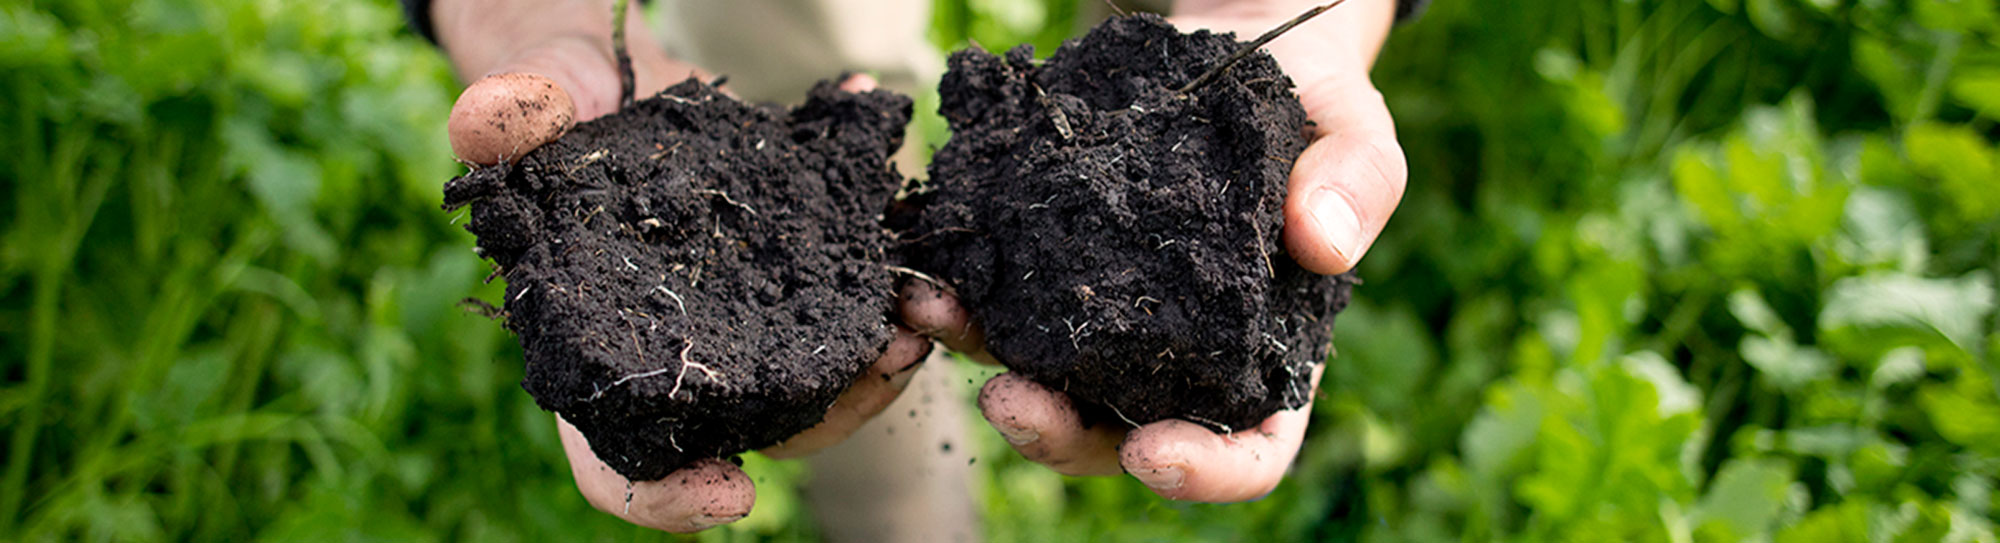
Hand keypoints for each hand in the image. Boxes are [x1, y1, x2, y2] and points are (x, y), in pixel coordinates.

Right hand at [434, 0, 921, 529]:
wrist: (624, 82)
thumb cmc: (560, 110)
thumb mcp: (532, 99)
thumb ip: (510, 116)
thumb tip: (481, 124)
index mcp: (595, 350)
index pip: (618, 461)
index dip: (666, 495)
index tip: (733, 495)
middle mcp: (678, 358)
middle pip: (752, 430)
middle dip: (824, 414)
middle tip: (882, 364)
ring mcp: (742, 324)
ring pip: (815, 382)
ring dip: (871, 365)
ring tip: (911, 320)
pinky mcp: (790, 276)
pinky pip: (844, 305)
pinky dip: (881, 287)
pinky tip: (909, 249)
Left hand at [905, 0, 1404, 501]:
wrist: (1231, 46)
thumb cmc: (1310, 105)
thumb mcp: (1355, 130)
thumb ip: (1357, 184)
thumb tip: (1325, 245)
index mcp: (1266, 358)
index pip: (1247, 452)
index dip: (1204, 472)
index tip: (1153, 452)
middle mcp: (1176, 359)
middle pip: (1116, 437)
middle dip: (1057, 434)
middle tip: (1010, 399)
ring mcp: (1105, 318)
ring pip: (1040, 373)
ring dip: (981, 356)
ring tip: (936, 311)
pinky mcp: (1051, 266)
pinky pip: (1000, 295)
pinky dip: (960, 287)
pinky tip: (930, 260)